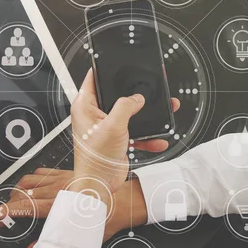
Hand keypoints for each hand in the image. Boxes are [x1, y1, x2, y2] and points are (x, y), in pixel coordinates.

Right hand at [5, 169, 147, 247]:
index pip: (27, 207)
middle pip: (24, 193)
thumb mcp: (82, 237)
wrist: (123, 200)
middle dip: (9, 202)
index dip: (8, 210)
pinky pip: (42, 172)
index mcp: (60, 205)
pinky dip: (32, 178)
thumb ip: (55, 243)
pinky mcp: (66, 174)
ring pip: (30, 180)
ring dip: (18, 190)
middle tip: (3, 213)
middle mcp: (59, 189)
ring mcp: (61, 179)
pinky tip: (31, 185)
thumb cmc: (106, 217)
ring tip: (14, 200)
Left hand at [70, 69, 180, 195]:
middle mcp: (93, 114)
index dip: (104, 70)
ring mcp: (105, 127)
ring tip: (162, 112)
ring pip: (129, 114)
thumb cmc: (95, 158)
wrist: (100, 185)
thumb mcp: (113, 125)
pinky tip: (158, 139)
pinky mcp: (116, 139)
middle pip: (115, 96)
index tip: (117, 62)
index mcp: (85, 106)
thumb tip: (136, 98)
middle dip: (133, 95)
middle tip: (147, 87)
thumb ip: (126, 107)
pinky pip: (134, 132)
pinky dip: (146, 136)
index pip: (93, 79)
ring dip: (145, 117)